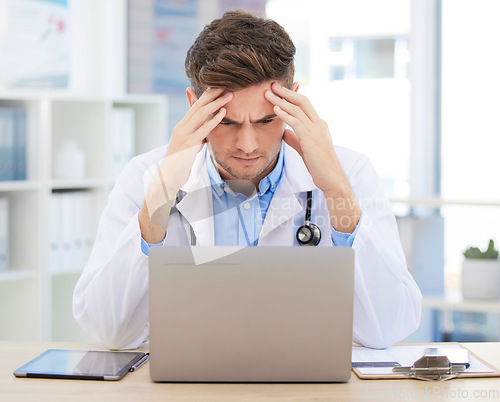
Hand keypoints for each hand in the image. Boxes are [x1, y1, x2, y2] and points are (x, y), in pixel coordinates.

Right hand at [140, 88, 231, 240]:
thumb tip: (208, 127)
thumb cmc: (180, 164)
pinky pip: (203, 129)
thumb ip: (198, 135)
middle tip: (227, 83)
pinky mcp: (188, 144)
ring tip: (229, 95)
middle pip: (199, 105)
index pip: (196, 106)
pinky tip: (223, 114)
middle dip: (213, 94)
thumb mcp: (190, 146)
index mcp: (183, 126)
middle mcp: (182, 126)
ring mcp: (184, 134)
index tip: (220, 85)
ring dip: (216, 103)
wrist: (167, 178)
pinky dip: (213, 120)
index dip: (208, 95)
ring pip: (201, 114)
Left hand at [264, 82, 338, 192]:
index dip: (292, 96)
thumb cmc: (319, 166)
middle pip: (302, 101)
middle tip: (272, 85)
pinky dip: (285, 114)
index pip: (305, 105)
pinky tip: (275, 109)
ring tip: (268, 94)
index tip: (279, 91)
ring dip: (281, 100)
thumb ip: (295, 139)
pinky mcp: (311, 139)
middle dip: (287, 92)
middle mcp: (319, 124)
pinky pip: (296, 122)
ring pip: (298, 110)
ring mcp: (316, 130)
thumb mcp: (305, 149)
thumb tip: (284, 133)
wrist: (331, 178)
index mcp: (319, 125)